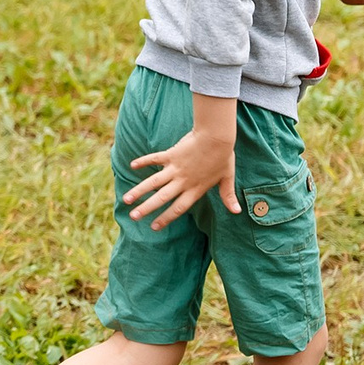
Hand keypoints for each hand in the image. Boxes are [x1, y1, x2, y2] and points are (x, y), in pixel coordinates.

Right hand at [123, 95, 239, 228]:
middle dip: (147, 208)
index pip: (178, 208)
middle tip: (134, 217)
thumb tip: (237, 211)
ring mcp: (175, 168)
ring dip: (140, 190)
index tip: (154, 227)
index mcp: (195, 189)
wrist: (217, 137)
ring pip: (154, 182)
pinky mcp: (171, 154)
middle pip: (162, 198)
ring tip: (126, 199)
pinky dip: (144, 161)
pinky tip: (132, 165)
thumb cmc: (223, 157)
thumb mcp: (227, 178)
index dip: (166, 218)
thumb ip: (228, 196)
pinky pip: (154, 159)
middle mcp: (183, 181)